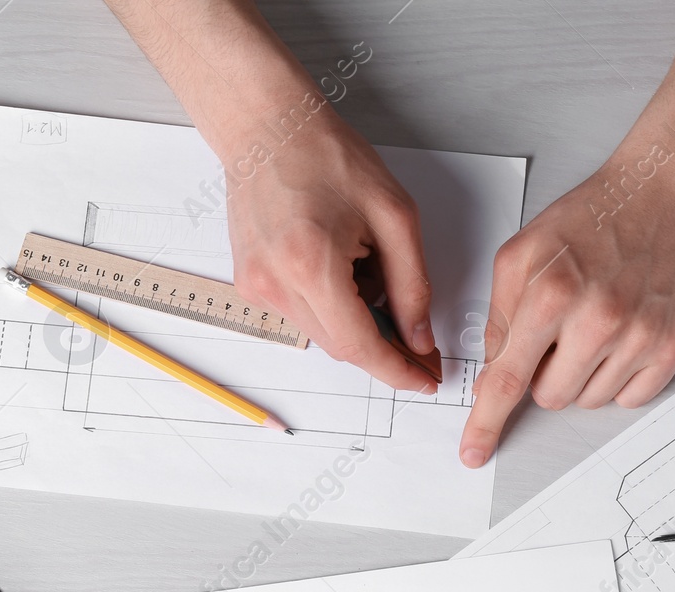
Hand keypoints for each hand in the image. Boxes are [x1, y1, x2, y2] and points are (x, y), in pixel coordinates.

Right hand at [225, 110, 439, 391]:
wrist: (268, 128)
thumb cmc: (327, 156)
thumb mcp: (394, 216)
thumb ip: (410, 284)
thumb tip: (418, 337)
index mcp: (311, 265)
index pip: (360, 346)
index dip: (397, 370)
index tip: (424, 379)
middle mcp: (275, 284)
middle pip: (341, 346)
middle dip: (384, 348)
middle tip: (419, 339)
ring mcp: (256, 287)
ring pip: (322, 333)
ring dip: (356, 321)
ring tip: (370, 268)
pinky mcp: (250, 283)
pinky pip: (303, 314)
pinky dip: (332, 305)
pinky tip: (342, 265)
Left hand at [458, 162, 674, 467]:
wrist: (664, 195)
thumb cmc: (591, 220)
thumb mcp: (521, 254)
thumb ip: (498, 317)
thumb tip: (490, 376)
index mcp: (550, 295)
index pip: (508, 380)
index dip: (487, 423)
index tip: (473, 452)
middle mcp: (598, 321)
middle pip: (549, 398)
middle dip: (544, 373)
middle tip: (560, 331)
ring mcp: (640, 337)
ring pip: (589, 400)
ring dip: (583, 374)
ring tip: (595, 324)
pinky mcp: (673, 346)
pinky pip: (630, 399)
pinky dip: (618, 379)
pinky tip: (622, 338)